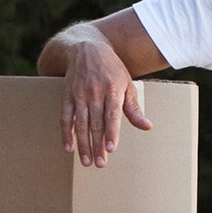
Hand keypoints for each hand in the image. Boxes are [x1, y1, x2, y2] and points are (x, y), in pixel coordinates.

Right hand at [59, 33, 152, 167]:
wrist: (86, 48)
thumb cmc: (112, 70)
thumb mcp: (127, 84)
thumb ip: (133, 108)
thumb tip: (147, 127)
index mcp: (112, 89)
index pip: (111, 115)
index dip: (111, 133)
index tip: (111, 149)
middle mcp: (94, 92)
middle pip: (95, 123)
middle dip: (97, 145)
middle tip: (100, 164)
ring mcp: (79, 94)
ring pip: (80, 123)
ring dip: (82, 144)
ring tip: (86, 162)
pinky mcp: (66, 95)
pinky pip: (65, 117)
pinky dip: (66, 133)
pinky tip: (68, 147)